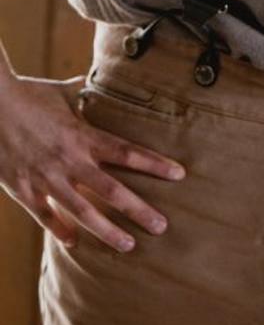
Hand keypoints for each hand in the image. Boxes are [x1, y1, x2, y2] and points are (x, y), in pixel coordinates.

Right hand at [0, 70, 185, 252]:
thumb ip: (81, 92)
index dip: (155, 164)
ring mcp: (47, 178)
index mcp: (83, 135)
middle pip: (112, 190)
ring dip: (107, 230)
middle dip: (138, 210)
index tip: (179, 174)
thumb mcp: (61, 91)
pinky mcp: (23, 189)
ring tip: (128, 245)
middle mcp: (70, 160)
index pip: (128, 152)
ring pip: (82, 211)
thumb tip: (92, 80)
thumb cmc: (28, 94)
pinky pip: (44, 215)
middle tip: (162, 227)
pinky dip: (60, 230)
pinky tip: (74, 244)